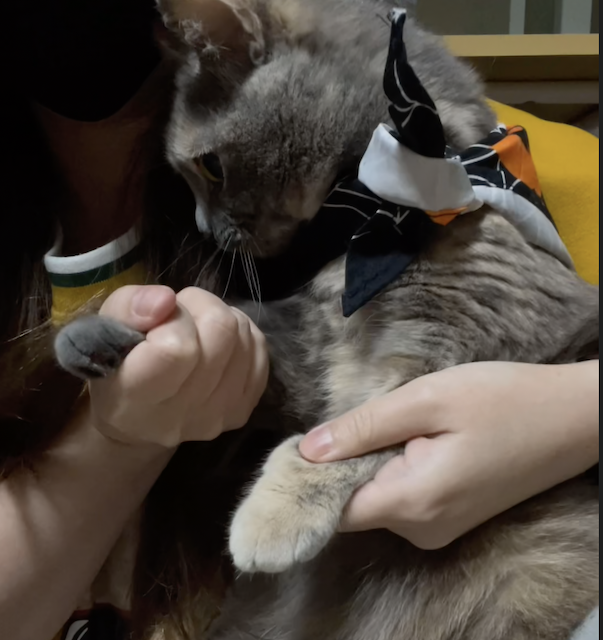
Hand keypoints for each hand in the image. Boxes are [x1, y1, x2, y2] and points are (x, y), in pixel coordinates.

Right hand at [89, 285, 268, 447]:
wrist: (135, 422)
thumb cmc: (115, 366)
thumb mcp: (101, 329)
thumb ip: (128, 307)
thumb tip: (166, 299)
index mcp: (137, 396)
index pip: (177, 348)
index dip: (175, 317)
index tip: (160, 316)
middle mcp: (181, 414)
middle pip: (222, 334)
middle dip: (203, 307)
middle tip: (182, 313)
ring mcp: (217, 416)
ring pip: (245, 337)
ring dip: (223, 318)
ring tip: (197, 327)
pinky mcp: (242, 411)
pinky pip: (260, 351)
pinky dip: (242, 335)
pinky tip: (218, 342)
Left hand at [300, 361, 598, 548]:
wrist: (570, 417)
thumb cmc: (501, 399)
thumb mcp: (427, 399)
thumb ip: (364, 427)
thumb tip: (309, 450)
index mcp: (413, 502)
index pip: (334, 509)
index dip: (310, 479)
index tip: (298, 445)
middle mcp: (422, 529)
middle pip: (353, 504)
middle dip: (341, 465)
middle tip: (352, 420)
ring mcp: (438, 528)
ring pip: (376, 498)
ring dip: (370, 463)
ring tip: (392, 425)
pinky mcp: (450, 516)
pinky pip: (401, 498)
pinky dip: (392, 469)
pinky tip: (411, 439)